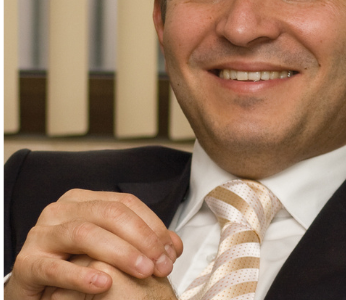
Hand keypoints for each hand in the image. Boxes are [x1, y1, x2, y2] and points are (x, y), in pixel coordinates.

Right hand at [4, 189, 182, 299]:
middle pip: (110, 214)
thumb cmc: (76, 266)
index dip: (152, 225)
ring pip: (86, 233)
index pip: (126, 203)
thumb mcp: (111, 250)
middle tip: (161, 264)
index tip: (171, 251)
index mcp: (83, 200)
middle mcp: (61, 210)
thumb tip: (175, 246)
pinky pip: (55, 267)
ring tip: (143, 271)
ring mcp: (41, 234)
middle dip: (142, 238)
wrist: (35, 292)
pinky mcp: (26, 264)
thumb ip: (142, 243)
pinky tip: (104, 283)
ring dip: (121, 253)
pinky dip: (82, 275)